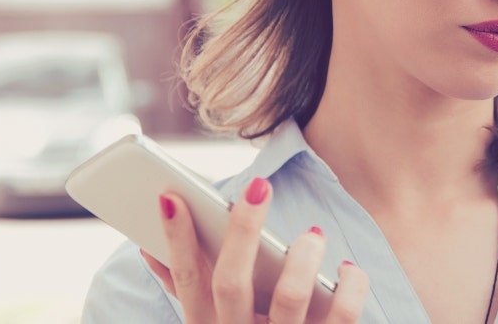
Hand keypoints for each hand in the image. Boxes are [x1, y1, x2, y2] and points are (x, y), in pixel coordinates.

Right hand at [141, 177, 368, 323]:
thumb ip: (184, 286)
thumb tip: (148, 246)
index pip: (185, 280)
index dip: (174, 239)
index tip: (171, 197)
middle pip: (231, 283)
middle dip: (241, 231)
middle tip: (258, 187)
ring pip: (289, 298)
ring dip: (301, 258)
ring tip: (313, 233)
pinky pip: (342, 316)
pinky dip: (350, 287)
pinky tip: (347, 269)